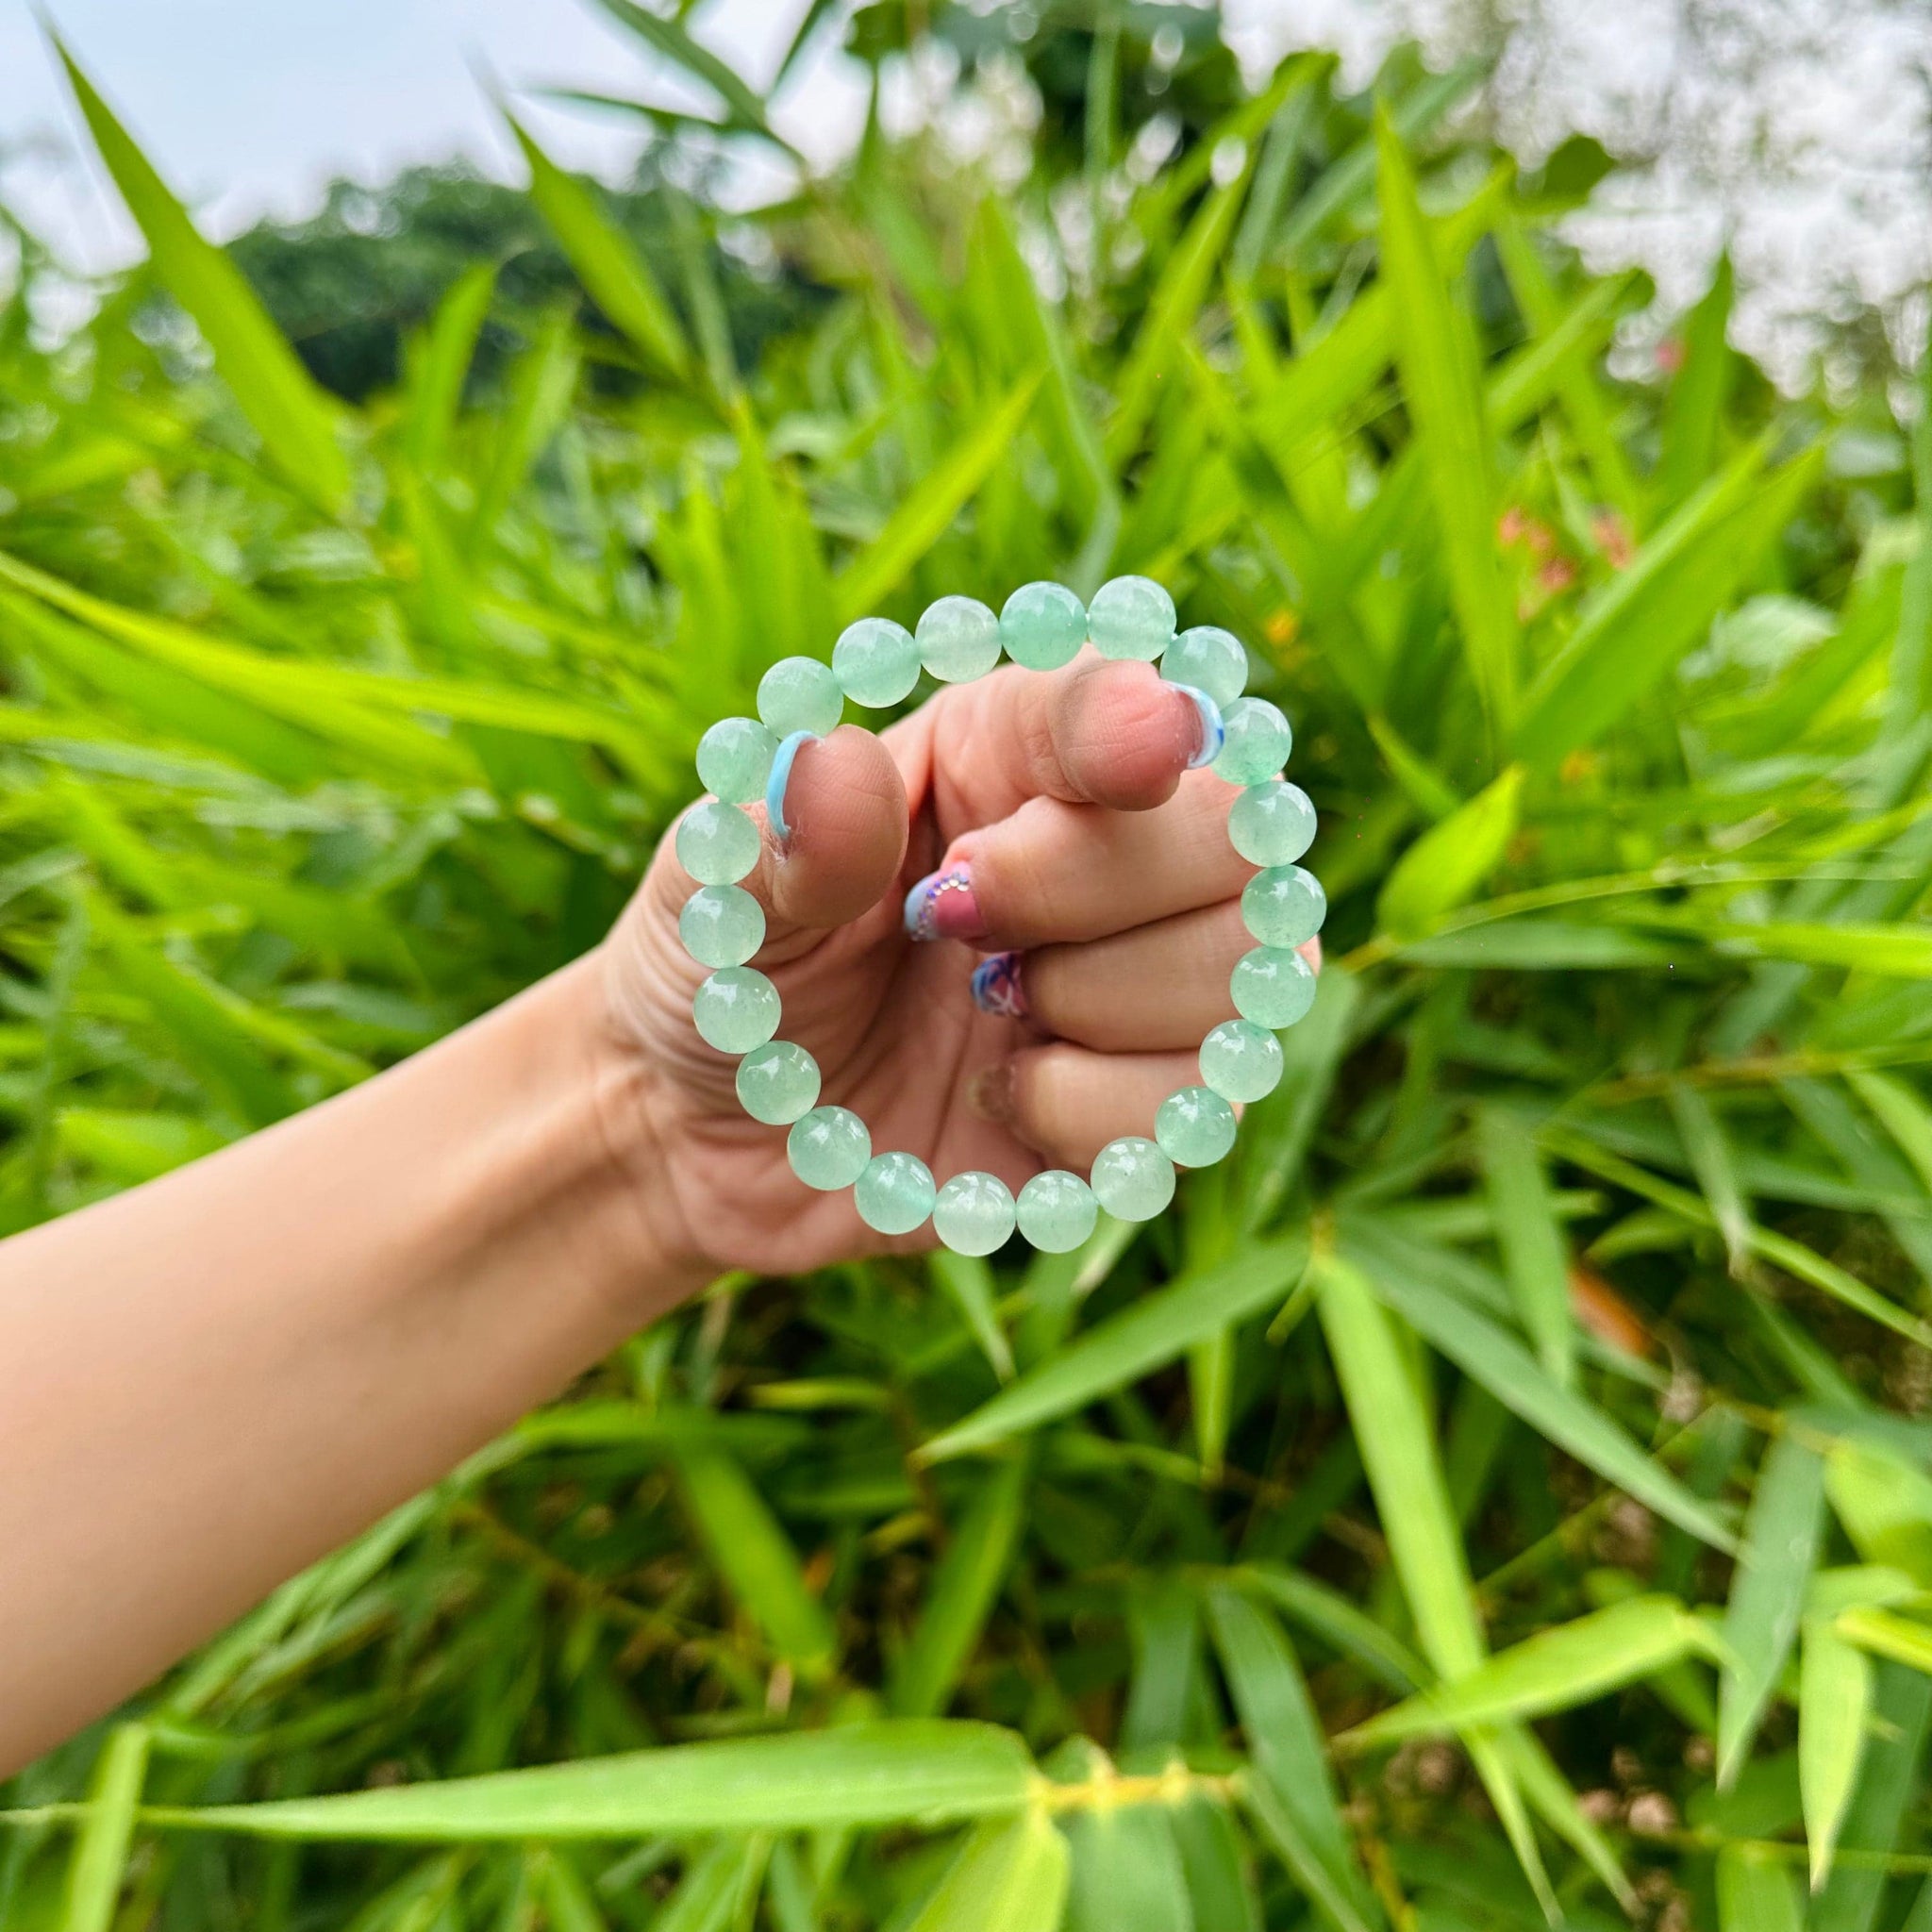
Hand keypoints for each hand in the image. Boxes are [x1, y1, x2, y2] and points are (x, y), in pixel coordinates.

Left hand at [599, 652, 1318, 1277]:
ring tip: (981, 1007)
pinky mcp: (1134, 1109)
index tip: (1140, 746)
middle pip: (1230, 830)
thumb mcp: (719, 892)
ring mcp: (1132, 985)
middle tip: (952, 920)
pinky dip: (1083, 1110)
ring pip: (1242, 968)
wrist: (704, 1136)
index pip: (1112, 703)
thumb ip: (783, 837)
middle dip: (1096, 883)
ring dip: (1095, 999)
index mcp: (998, 756)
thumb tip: (827, 768)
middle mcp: (1097, 854)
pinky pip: (1190, 1107)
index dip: (1137, 722)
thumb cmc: (718, 968)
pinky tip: (997, 1096)